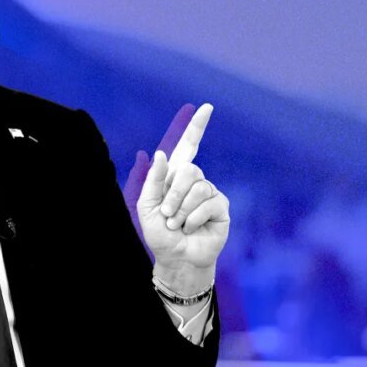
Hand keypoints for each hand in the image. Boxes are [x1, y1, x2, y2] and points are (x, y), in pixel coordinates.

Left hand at [136, 104, 229, 289]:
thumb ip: (153, 180)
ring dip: (181, 210)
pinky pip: (208, 203)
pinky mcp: (221, 208)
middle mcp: (194, 181)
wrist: (175, 258)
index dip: (196, 127)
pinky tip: (190, 228)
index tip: (206, 107)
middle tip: (166, 214)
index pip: (187, 146)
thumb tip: (162, 152)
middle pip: (189, 170)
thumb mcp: (146, 206)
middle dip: (172, 194)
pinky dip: (193, 218)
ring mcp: (210, 193)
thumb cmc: (159, 233)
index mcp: (174, 176)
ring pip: (198, 187)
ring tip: (177, 224)